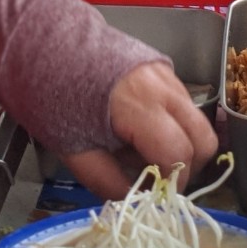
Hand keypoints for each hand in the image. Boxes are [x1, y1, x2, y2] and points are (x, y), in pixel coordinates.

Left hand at [62, 60, 218, 198]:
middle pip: (204, 139)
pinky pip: (183, 103)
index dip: (171, 183)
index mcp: (141, 106)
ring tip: (140, 150)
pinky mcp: (163, 66)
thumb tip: (134, 202)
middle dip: (188, 167)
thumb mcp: (73, 149)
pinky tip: (138, 127)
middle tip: (157, 178)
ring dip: (180, 144)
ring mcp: (167, 73)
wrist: (43, 45)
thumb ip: (107, 181)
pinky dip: (172, 123)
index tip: (153, 196)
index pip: (179, 154)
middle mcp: (164, 87)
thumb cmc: (53, 97)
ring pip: (197, 121)